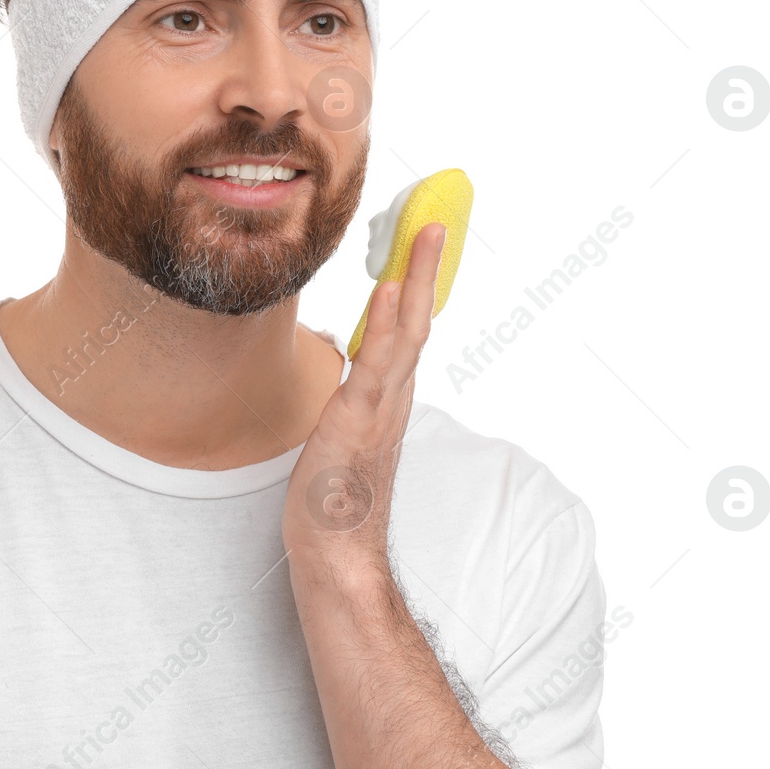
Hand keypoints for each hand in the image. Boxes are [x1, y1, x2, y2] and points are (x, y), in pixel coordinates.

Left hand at [282, 222, 445, 568]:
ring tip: (423, 233)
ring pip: (406, 331)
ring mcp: (381, 407)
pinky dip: (386, 327)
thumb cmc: (334, 496)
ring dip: (416, 279)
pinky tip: (389, 292)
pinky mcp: (358, 421)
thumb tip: (348, 364)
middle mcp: (395, 394)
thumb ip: (354, 395)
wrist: (336, 551)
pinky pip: (376, 365)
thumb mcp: (343, 430)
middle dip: (427, 265)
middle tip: (434, 217)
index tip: (420, 237)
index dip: (416, 279)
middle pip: (419, 317)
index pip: (408, 325)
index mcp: (390, 394)